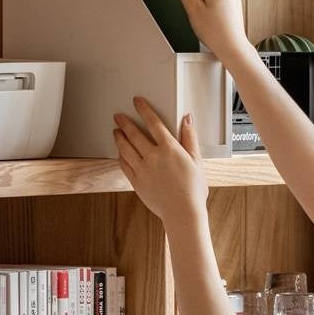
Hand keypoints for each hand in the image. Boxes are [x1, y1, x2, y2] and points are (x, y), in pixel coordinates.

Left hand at [113, 97, 208, 227]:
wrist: (182, 212)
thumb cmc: (192, 189)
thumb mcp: (197, 161)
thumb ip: (190, 138)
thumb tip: (187, 119)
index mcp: (169, 149)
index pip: (153, 123)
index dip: (144, 110)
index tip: (137, 102)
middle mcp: (153, 157)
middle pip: (134, 134)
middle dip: (125, 122)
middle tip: (118, 116)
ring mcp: (142, 170)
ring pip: (125, 149)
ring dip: (119, 138)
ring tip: (116, 131)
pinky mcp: (136, 182)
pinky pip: (124, 165)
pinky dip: (120, 156)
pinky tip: (120, 153)